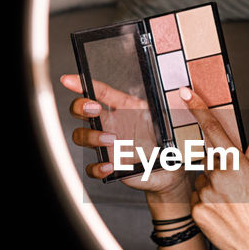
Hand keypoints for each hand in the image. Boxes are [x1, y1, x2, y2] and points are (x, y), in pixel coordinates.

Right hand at [60, 74, 190, 198]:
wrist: (172, 170)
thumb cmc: (167, 140)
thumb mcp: (167, 118)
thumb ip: (166, 104)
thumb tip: (180, 90)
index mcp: (124, 109)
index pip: (100, 92)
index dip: (82, 84)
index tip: (68, 79)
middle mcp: (111, 125)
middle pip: (81, 111)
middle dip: (81, 107)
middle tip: (94, 108)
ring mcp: (108, 145)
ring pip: (82, 136)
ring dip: (92, 136)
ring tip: (113, 139)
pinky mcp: (110, 165)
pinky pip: (92, 167)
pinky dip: (97, 167)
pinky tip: (110, 165)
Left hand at [179, 87, 248, 249]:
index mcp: (234, 163)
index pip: (212, 128)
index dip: (197, 108)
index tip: (185, 94)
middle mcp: (216, 175)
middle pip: (208, 160)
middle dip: (218, 168)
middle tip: (235, 188)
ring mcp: (204, 193)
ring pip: (201, 181)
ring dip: (212, 187)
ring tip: (231, 204)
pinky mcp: (196, 211)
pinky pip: (196, 199)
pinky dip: (206, 203)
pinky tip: (222, 214)